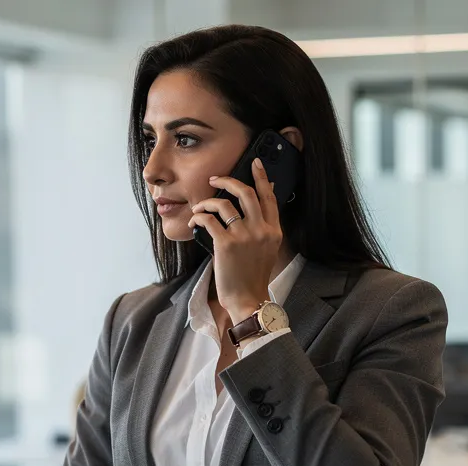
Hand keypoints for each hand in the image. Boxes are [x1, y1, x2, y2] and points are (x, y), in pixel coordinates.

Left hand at [188, 158, 285, 322]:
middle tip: (216, 179)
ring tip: (199, 207)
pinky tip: (194, 222)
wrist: (247, 299)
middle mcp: (261, 230)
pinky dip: (198, 217)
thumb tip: (258, 207)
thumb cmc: (252, 276)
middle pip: (246, 192)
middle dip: (228, 181)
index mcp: (273, 231)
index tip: (255, 163)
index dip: (262, 177)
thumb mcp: (267, 250)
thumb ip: (263, 228)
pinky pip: (209, 220)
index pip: (269, 197)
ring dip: (207, 202)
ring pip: (224, 203)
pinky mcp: (226, 244)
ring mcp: (244, 236)